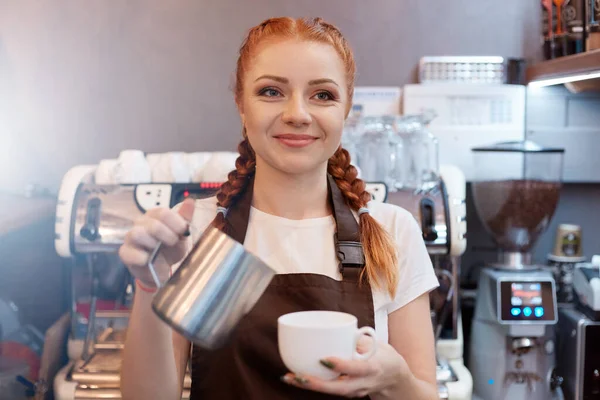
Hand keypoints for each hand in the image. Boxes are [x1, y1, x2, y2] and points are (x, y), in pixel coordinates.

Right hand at [119, 198, 194, 288]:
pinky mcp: (125, 252)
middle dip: (168, 236)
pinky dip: (141, 257)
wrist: (161, 269)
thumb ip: (185, 218)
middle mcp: (140, 223)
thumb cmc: (170, 248)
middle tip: (173, 243)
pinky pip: (128, 252)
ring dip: (152, 244)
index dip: (176, 223)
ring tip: (158, 251)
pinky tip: (148, 260)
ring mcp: (131, 237)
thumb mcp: (181, 234)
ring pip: (137, 234)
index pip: (163, 212)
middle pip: (153, 224)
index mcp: (154, 215)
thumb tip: (190, 200)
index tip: (183, 232)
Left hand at [281, 336, 409, 397]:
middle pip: (339, 388)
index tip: (324, 359)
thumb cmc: (384, 357)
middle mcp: (363, 383)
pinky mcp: (348, 393)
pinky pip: (329, 391)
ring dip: (310, 385)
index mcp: (373, 368)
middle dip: (316, 384)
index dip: (341, 365)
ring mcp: (355, 391)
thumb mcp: (377, 344)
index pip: (357, 368)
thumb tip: (338, 329)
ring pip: (331, 392)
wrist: (395, 379)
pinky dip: (313, 385)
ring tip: (289, 377)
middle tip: (297, 376)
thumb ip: (359, 338)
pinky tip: (296, 378)